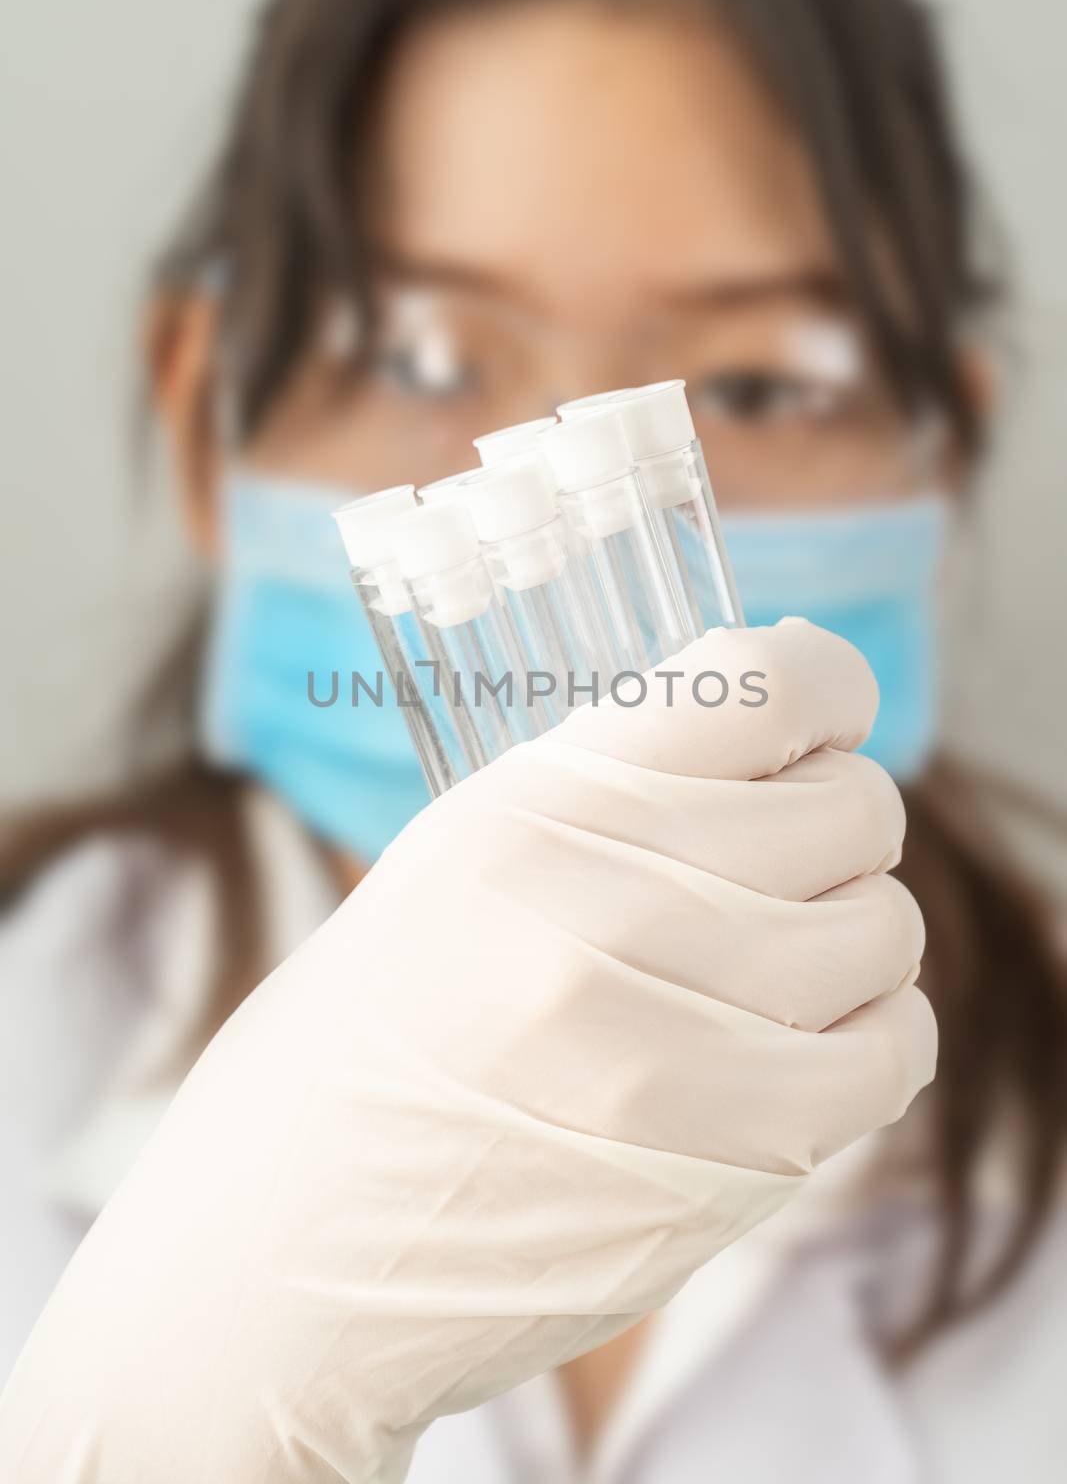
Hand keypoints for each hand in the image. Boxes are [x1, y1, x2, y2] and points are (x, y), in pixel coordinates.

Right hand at [0, 620, 934, 1482]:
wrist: (278, 1249)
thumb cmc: (366, 1044)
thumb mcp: (458, 863)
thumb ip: (617, 792)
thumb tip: (785, 736)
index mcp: (529, 811)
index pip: (763, 687)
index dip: (827, 686)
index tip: (823, 716)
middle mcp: (599, 910)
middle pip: (852, 808)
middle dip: (838, 822)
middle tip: (781, 861)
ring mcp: (665, 1046)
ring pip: (886, 927)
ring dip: (853, 935)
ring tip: (780, 961)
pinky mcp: (721, 1168)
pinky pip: (893, 1055)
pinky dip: (876, 1037)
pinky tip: (807, 1043)